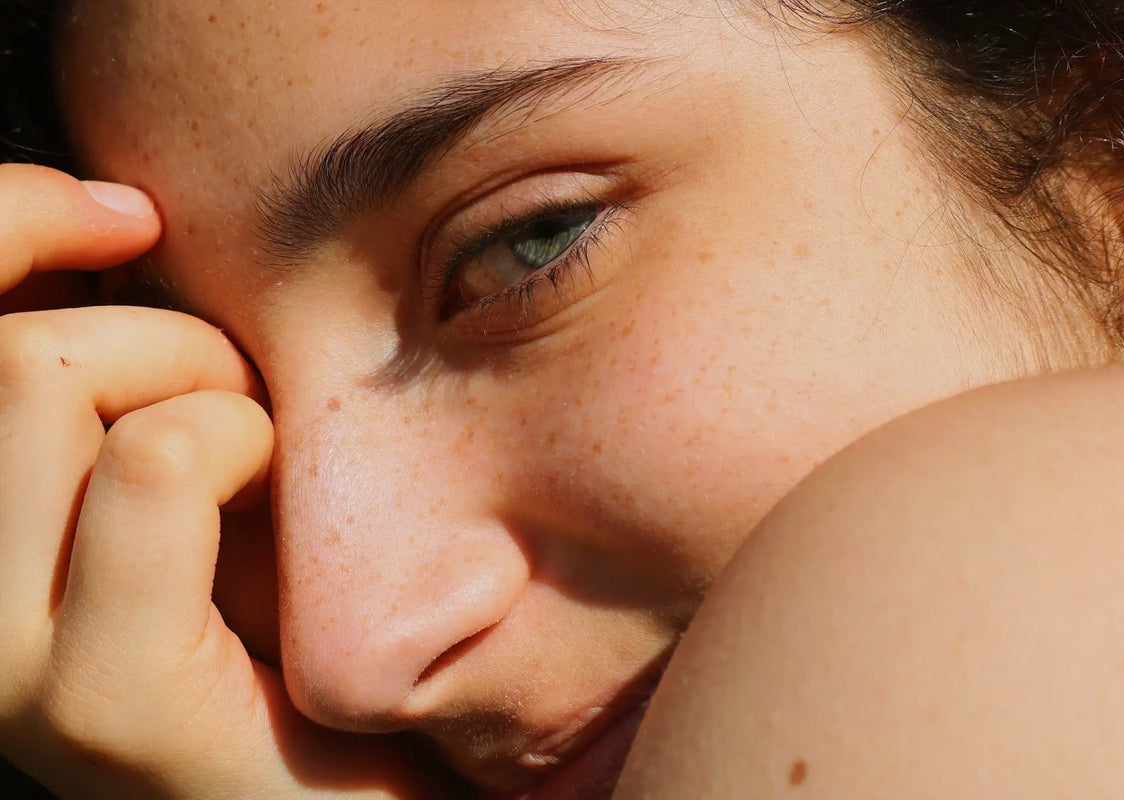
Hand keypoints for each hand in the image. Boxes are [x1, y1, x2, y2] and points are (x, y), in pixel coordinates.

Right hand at [0, 165, 449, 798]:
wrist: (350, 787)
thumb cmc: (284, 615)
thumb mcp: (194, 470)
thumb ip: (128, 385)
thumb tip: (121, 226)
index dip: (8, 221)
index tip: (125, 216)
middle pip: (3, 350)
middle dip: (157, 335)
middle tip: (239, 404)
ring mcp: (3, 662)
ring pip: (43, 377)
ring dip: (194, 379)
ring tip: (254, 456)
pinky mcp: (100, 704)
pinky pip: (156, 462)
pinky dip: (233, 438)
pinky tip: (266, 492)